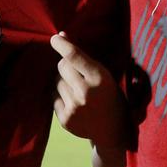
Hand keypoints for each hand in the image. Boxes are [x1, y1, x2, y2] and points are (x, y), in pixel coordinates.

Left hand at [50, 32, 123, 148]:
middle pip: (62, 67)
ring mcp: (74, 108)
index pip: (74, 56)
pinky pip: (53, 97)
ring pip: (56, 81)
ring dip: (63, 81)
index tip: (54, 38)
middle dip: (66, 65)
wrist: (113, 130)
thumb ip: (83, 57)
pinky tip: (74, 101)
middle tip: (77, 73)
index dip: (62, 44)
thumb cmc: (110, 95)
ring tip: (78, 89)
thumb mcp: (104, 74)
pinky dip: (60, 95)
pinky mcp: (65, 120)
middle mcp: (85, 93)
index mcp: (100, 78)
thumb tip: (61, 35)